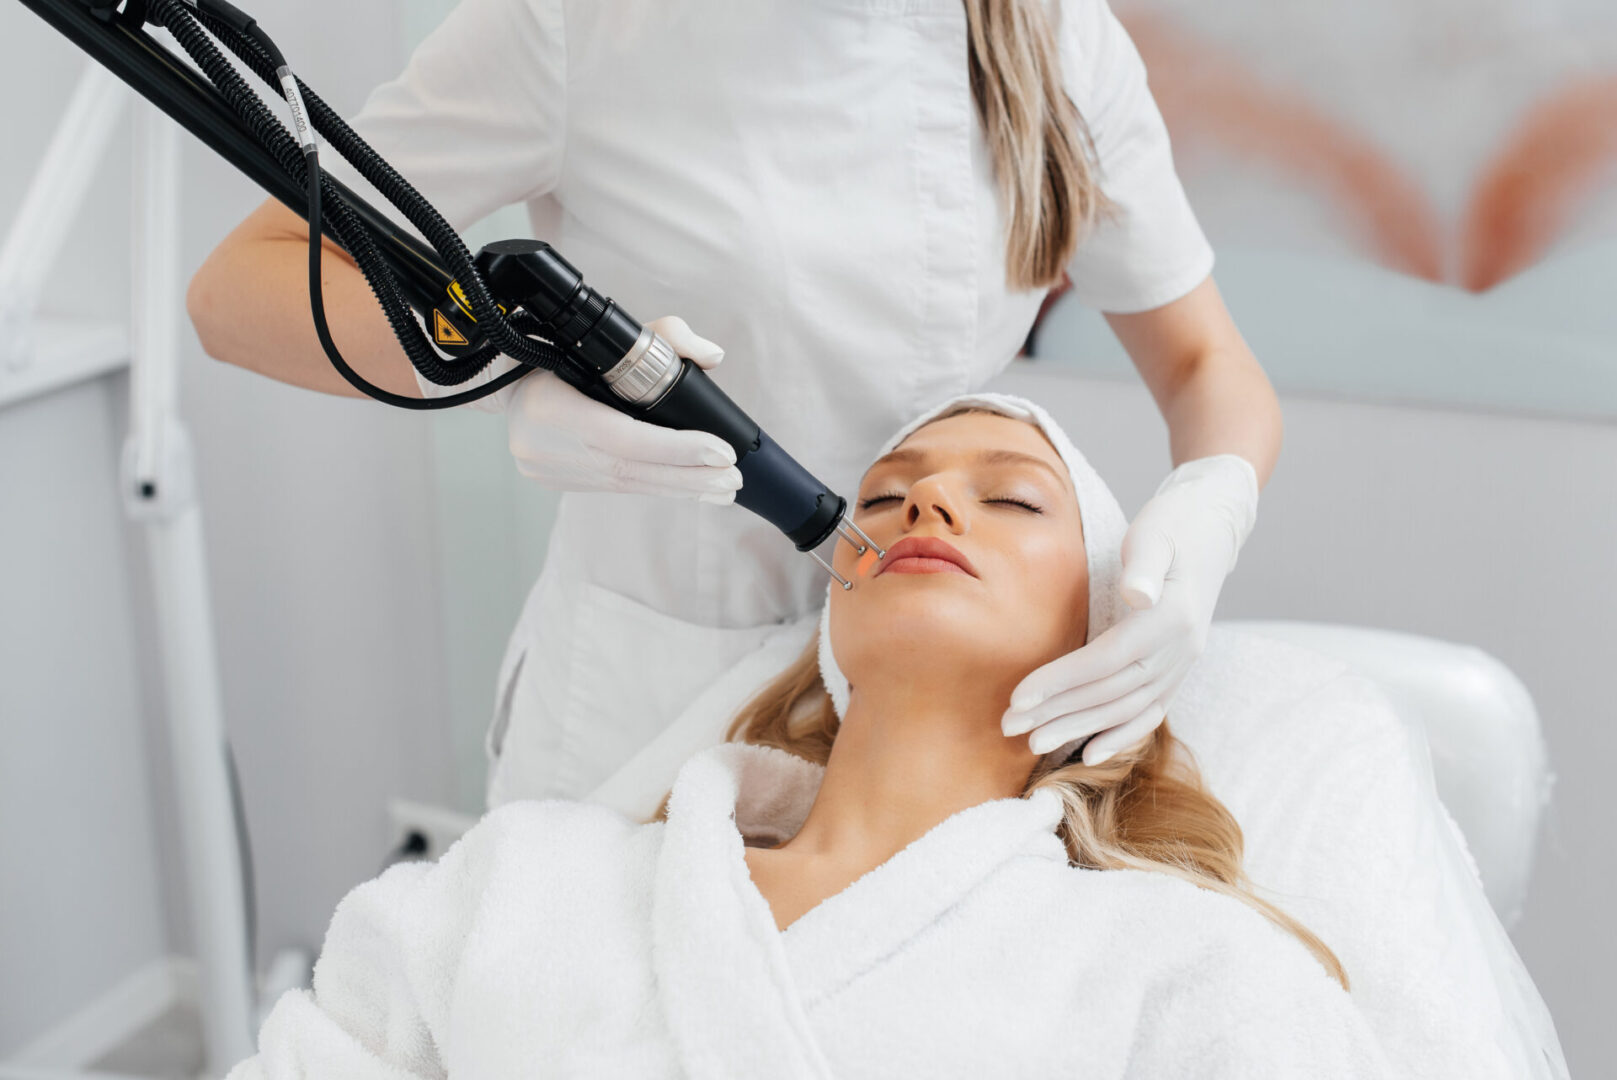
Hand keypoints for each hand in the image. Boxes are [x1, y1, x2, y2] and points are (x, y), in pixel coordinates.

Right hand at [503, 315, 742, 502]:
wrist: (500, 376)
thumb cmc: (561, 350)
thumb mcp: (611, 334)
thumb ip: (666, 336)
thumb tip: (712, 355)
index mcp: (554, 407)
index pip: (625, 439)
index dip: (677, 449)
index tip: (721, 453)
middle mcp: (547, 447)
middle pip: (631, 471)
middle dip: (689, 477)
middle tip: (732, 480)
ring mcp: (548, 470)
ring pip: (625, 485)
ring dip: (679, 488)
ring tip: (721, 491)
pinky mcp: (553, 481)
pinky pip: (614, 487)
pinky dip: (654, 486)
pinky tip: (687, 489)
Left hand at [1000, 455, 1259, 763]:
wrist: (1210, 528)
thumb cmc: (1172, 526)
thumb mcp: (1155, 535)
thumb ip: (1145, 565)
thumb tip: (1137, 594)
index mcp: (1171, 618)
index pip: (1107, 660)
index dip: (1061, 681)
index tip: (1018, 696)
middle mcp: (1181, 649)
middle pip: (1111, 692)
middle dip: (1058, 712)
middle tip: (1009, 727)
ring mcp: (1182, 663)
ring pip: (1126, 708)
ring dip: (1079, 728)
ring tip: (1033, 742)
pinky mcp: (1177, 668)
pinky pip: (1150, 711)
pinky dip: (1121, 735)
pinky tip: (1089, 753)